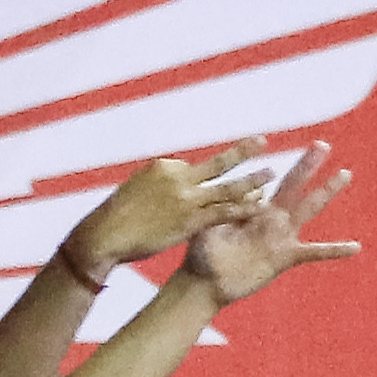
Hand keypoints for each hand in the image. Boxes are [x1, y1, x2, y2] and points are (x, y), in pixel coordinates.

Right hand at [53, 136, 275, 284]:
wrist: (105, 234)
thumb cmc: (116, 216)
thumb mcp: (136, 190)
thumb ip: (159, 186)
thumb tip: (170, 188)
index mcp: (164, 166)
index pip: (193, 168)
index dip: (202, 178)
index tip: (209, 181)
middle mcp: (179, 177)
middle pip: (217, 163)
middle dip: (242, 151)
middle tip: (262, 141)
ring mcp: (187, 199)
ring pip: (227, 187)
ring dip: (252, 180)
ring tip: (270, 173)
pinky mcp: (191, 220)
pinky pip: (224, 213)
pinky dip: (243, 209)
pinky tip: (259, 207)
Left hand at [172, 147, 359, 307]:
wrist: (204, 282)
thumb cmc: (201, 252)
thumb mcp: (209, 223)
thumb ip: (222, 206)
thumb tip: (236, 187)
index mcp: (250, 206)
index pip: (265, 180)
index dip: (268, 166)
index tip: (272, 147)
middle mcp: (269, 216)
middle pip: (293, 185)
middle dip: (307, 165)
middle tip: (322, 145)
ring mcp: (280, 235)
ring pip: (308, 208)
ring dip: (327, 191)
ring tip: (344, 174)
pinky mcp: (286, 256)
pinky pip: (314, 252)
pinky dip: (335, 250)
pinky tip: (355, 247)